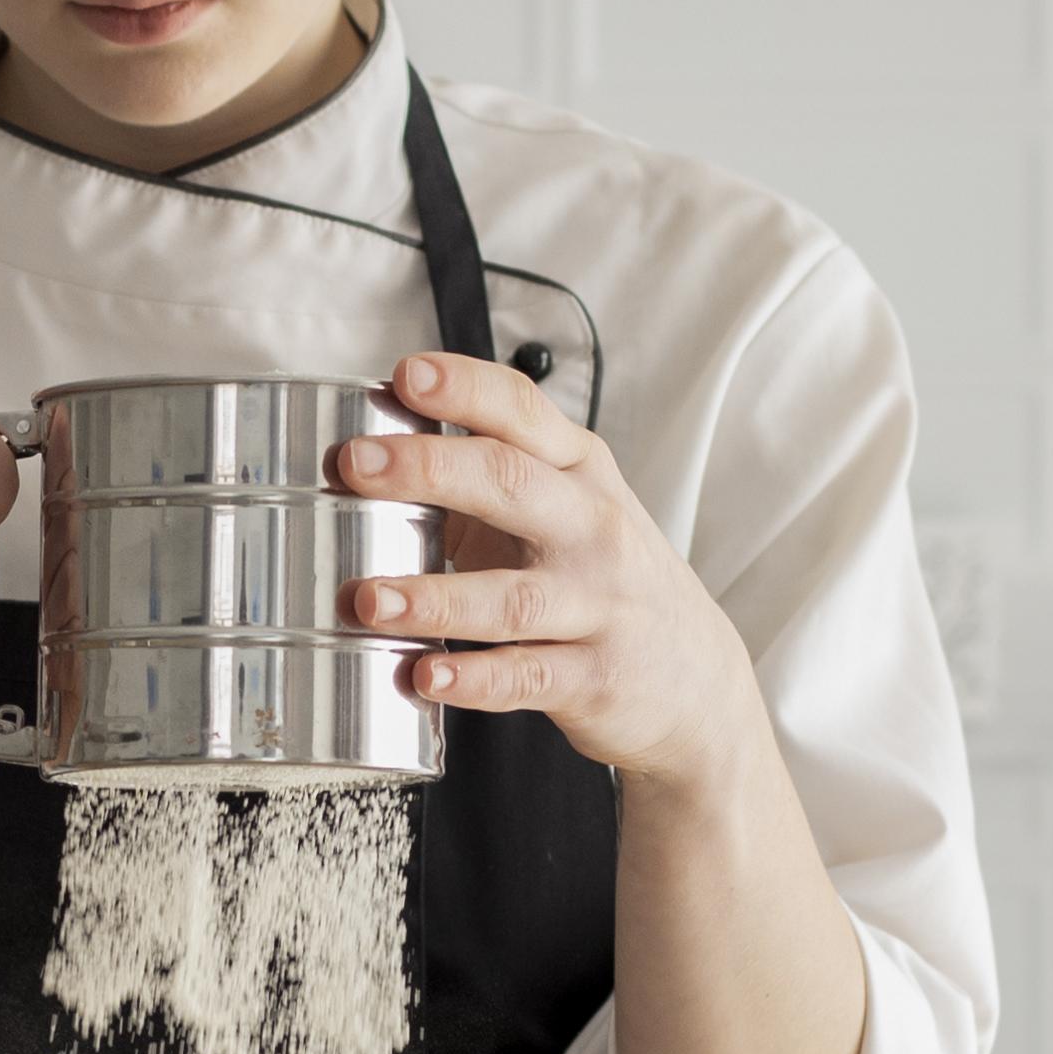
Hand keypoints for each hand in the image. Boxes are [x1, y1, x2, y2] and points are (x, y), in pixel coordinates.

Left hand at [337, 352, 766, 792]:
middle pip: (511, 483)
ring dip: (437, 596)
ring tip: (370, 598)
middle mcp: (592, 528)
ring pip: (514, 595)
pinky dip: (474, 679)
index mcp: (577, 471)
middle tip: (355, 465)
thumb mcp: (564, 508)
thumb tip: (373, 449)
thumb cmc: (603, 577)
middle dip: (429, 468)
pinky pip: (527, 676)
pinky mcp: (595, 678)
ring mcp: (598, 605)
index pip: (522, 412)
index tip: (407, 374)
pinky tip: (424, 677)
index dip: (465, 387)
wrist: (697, 676)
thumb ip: (487, 478)